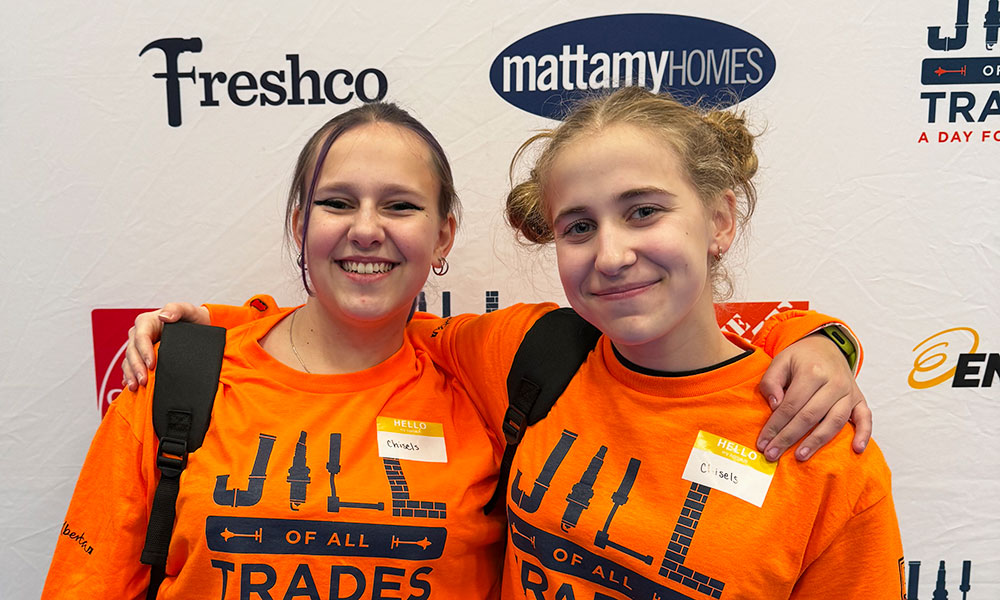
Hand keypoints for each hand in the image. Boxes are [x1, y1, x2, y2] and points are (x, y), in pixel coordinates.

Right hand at [121, 303, 209, 389]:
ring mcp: (138, 347)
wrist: (197, 328)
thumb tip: (163, 316)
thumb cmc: (191, 318)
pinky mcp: (140, 357)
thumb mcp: (188, 310)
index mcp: (146, 322)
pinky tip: (132, 386)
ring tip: (135, 387)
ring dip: (131, 374)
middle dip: (136, 367)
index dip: (144, 352)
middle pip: (132, 351)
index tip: (152, 365)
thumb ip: (176, 309)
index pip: (141, 338)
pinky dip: (130, 376)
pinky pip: (130, 367)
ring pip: (129, 361)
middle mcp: (139, 334)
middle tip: (143, 381)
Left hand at [756, 332, 871, 460]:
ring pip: (834, 421)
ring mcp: (849, 392)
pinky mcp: (859, 399)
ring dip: (817, 442)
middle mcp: (834, 383)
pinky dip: (864, 434)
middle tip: (772, 454)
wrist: (826, 347)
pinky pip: (865, 418)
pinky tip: (856, 449)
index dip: (776, 426)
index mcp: (812, 372)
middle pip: (810, 416)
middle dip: (788, 438)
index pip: (791, 405)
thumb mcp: (780, 360)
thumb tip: (775, 406)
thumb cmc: (800, 358)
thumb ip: (771, 381)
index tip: (763, 442)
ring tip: (800, 456)